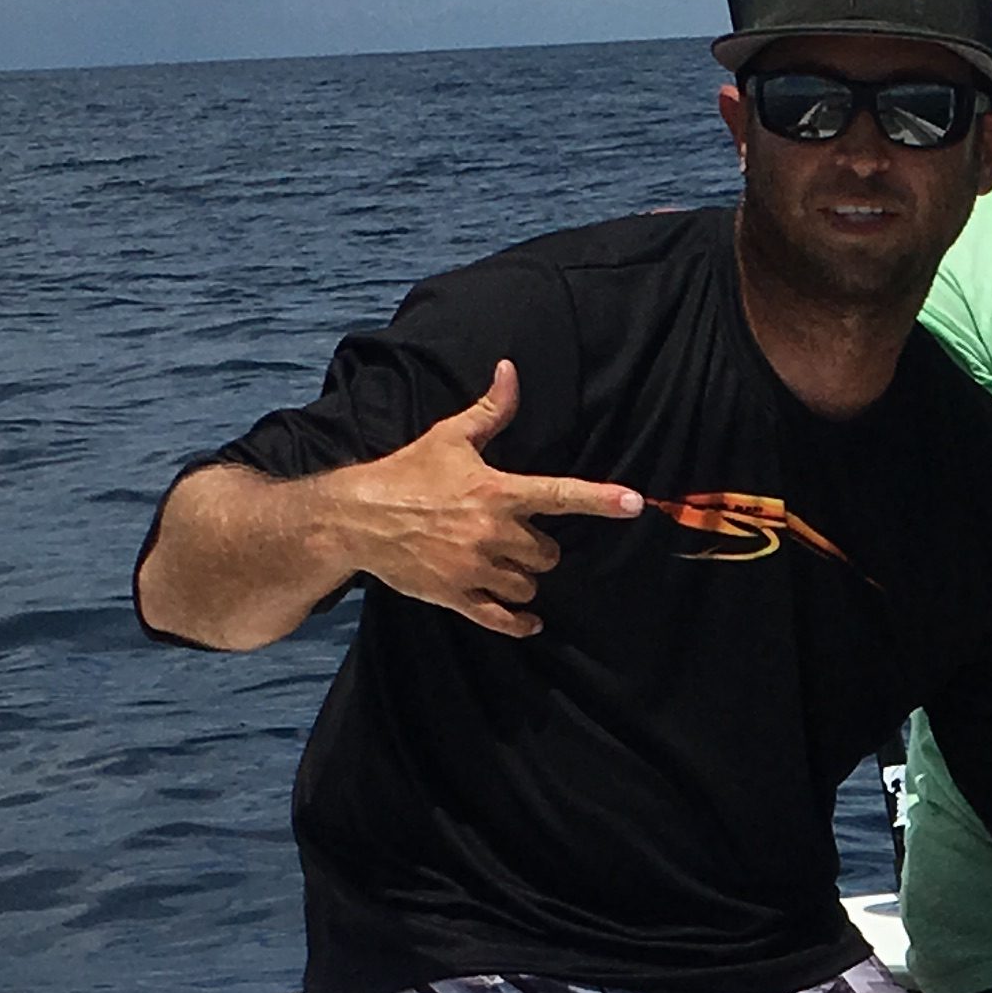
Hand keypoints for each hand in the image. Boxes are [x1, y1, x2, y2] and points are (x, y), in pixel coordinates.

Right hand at [328, 360, 642, 637]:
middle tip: (515, 538)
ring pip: (528, 585)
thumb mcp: (449, 437)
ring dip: (524, 579)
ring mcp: (475, 567)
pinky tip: (529, 621)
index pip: (560, 495)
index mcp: (497, 491)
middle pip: (548, 553)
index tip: (635, 503)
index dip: (600, 499)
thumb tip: (510, 370)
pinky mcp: (457, 595)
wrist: (356, 517)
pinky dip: (520, 622)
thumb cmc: (406, 473)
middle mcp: (492, 532)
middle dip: (538, 548)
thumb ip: (490, 411)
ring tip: (503, 565)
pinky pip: (503, 619)